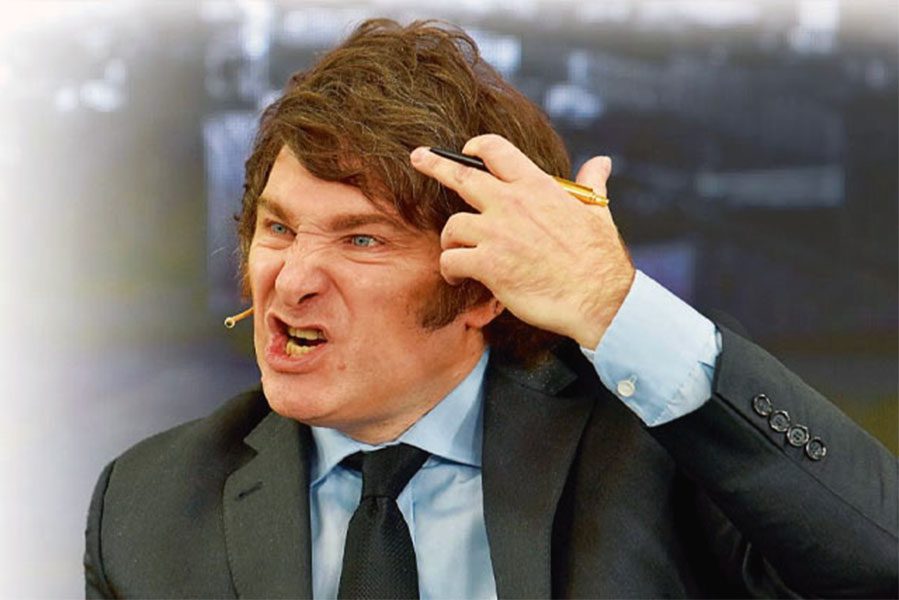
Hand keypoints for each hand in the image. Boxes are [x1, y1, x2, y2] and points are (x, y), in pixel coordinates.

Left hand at [410, 134, 634, 348]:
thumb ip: (590, 184)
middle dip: (434, 164)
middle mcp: (512, 203)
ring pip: (452, 225)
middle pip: (461, 175)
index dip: (476, 147)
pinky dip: (450, 269)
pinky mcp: (488, 264)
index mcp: (537, 186)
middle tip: (418, 157)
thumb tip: (601, 163)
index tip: (465, 150)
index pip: (496, 150)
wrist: (598, 298)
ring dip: (451, 240)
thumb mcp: (597, 211)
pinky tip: (458, 277)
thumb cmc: (599, 258)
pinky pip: (451, 260)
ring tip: (458, 253)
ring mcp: (497, 233)